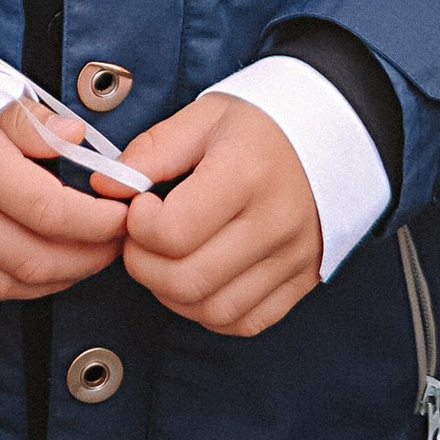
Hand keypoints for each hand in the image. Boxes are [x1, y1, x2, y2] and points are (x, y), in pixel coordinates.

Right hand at [0, 96, 132, 300]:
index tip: (124, 213)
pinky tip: (40, 270)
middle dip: (88, 257)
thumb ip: (35, 122)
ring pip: (10, 283)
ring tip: (88, 257)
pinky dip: (17, 287)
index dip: (96, 220)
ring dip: (58, 279)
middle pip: (36, 257)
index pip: (50, 210)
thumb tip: (79, 138)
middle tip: (117, 241)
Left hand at [120, 94, 322, 335]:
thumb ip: (151, 151)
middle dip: (143, 265)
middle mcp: (275, 223)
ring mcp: (292, 258)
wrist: (334, 132)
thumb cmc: (261, 123)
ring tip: (166, 258)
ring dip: (172, 293)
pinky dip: (209, 311)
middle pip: (187, 280)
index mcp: (247, 173)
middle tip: (139, 239)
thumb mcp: (204, 117)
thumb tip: (106, 187)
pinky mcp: (302, 282)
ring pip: (212, 310)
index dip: (137, 227)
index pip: (173, 231)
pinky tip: (200, 279)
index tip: (137, 206)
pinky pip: (244, 322)